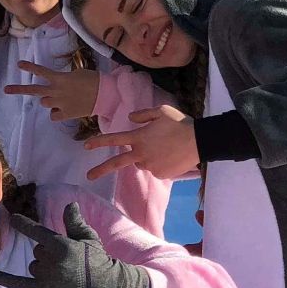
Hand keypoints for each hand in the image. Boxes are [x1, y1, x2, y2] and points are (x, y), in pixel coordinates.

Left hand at [0, 203, 149, 287]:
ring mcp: (46, 276)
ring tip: (62, 271)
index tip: (12, 218)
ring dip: (42, 266)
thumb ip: (74, 222)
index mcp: (59, 245)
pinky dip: (8, 280)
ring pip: (33, 266)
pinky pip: (22, 284)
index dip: (23, 224)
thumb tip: (69, 204)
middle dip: (47, 252)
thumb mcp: (88, 237)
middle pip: (37, 250)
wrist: (104, 285)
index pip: (36, 231)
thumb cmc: (97, 258)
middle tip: (66, 259)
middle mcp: (50, 260)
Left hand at [4, 61, 99, 124]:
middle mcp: (56, 91)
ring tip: (63, 98)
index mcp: (60, 79)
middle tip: (6, 89)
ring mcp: (59, 103)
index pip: (42, 71)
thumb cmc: (94, 81)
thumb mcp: (77, 74)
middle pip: (34, 90)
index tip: (19, 64)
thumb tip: (58, 85)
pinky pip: (54, 116)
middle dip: (19, 90)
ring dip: (50, 101)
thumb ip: (63, 79)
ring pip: (45, 104)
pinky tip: (66, 109)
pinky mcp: (65, 114)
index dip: (30, 67)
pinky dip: (57, 113)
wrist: (106, 95)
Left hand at [83, 105, 199, 180]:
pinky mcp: (160, 174)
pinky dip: (160, 163)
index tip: (86, 146)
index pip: (114, 140)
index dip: (99, 142)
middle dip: (101, 170)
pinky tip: (171, 155)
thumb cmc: (180, 123)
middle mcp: (141, 154)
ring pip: (142, 163)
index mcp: (139, 138)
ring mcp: (150, 166)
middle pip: (117, 163)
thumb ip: (143, 115)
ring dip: (147, 157)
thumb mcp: (161, 111)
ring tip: (165, 147)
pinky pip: (155, 169)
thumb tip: (130, 118)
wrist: (200, 141)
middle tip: (88, 176)